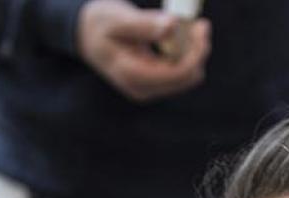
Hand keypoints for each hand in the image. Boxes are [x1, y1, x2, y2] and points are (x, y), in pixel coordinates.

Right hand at [76, 0, 210, 102]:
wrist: (87, 34)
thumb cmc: (100, 23)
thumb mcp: (118, 18)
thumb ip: (144, 25)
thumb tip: (172, 27)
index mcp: (132, 75)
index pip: (178, 73)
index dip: (196, 51)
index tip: (201, 25)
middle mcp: (142, 88)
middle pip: (188, 76)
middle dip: (197, 50)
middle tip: (198, 22)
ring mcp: (149, 88)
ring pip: (188, 74)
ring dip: (193, 50)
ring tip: (188, 24)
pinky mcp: (155, 82)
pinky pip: (181, 70)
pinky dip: (186, 51)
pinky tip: (181, 32)